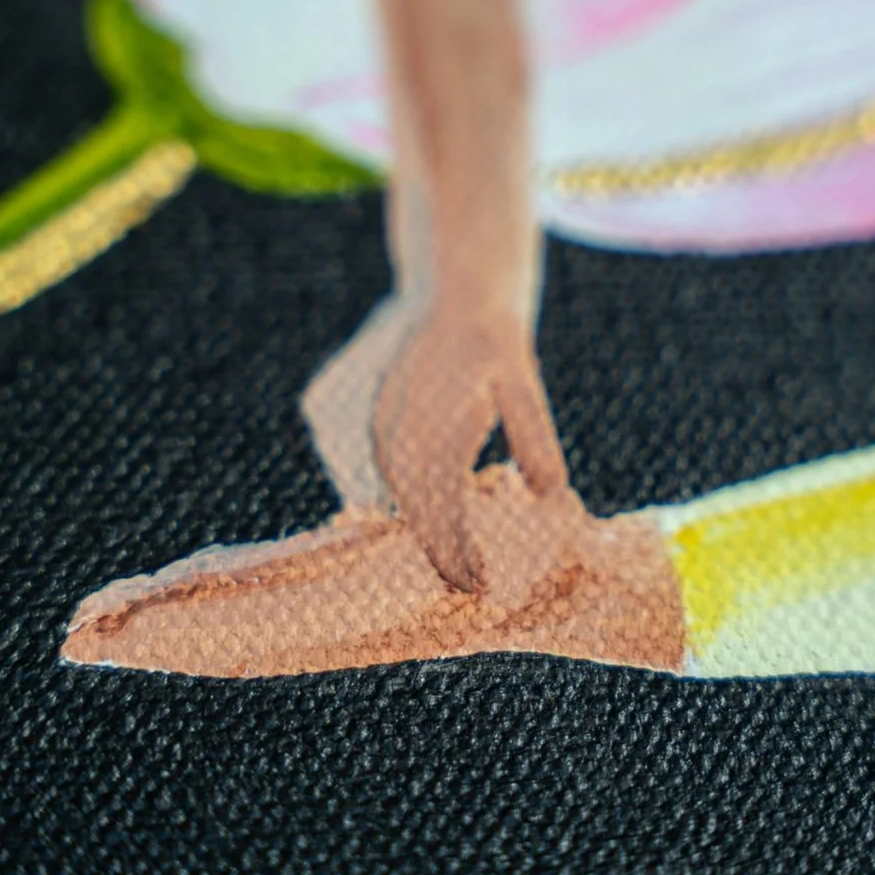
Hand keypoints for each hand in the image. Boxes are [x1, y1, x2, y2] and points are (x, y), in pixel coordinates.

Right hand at [370, 302, 568, 592]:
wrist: (448, 287)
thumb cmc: (493, 342)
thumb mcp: (524, 387)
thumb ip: (535, 442)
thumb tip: (551, 495)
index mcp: (432, 430)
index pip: (439, 517)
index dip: (455, 557)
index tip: (476, 586)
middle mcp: (383, 429)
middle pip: (403, 510)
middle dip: (432, 548)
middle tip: (462, 579)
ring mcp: (347, 419)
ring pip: (369, 489)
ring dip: (400, 514)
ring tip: (440, 542)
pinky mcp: (324, 406)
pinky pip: (348, 462)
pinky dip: (370, 480)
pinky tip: (394, 492)